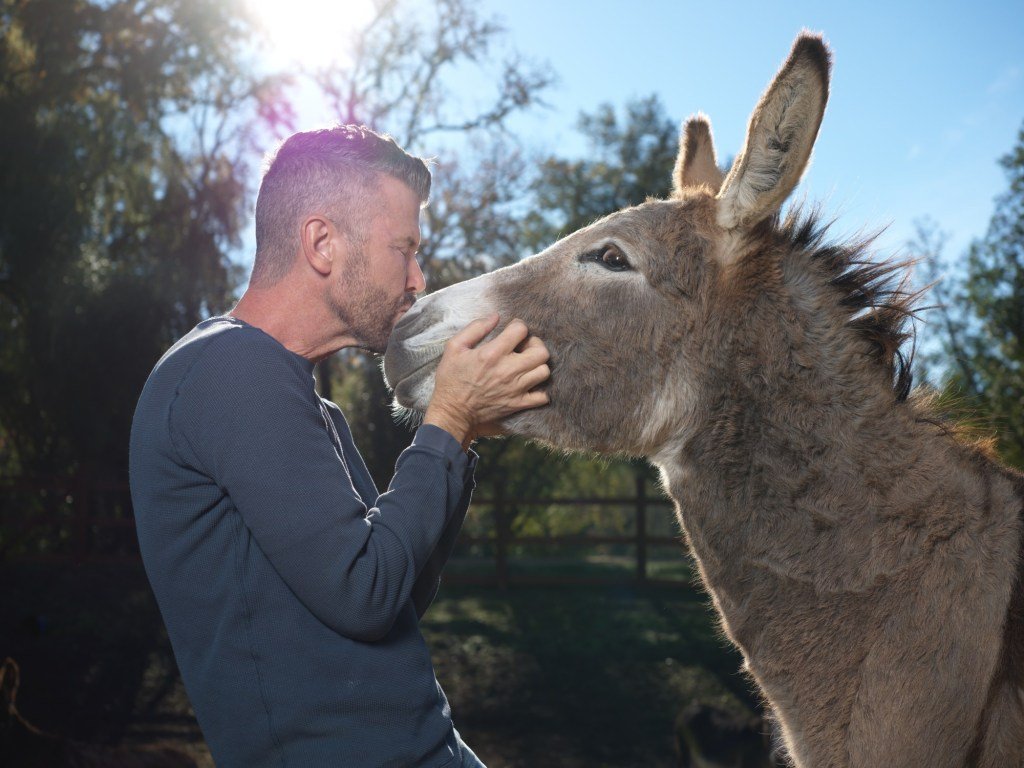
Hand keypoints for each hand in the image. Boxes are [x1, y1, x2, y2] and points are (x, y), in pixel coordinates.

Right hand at [424, 314, 549, 447]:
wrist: (452, 411)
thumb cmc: (451, 378)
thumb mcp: (454, 347)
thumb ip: (475, 328)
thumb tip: (495, 316)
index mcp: (492, 353)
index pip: (521, 330)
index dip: (517, 326)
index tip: (512, 330)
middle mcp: (508, 370)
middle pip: (541, 351)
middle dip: (535, 344)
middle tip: (524, 347)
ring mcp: (516, 389)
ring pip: (544, 372)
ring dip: (537, 365)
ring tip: (526, 364)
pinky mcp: (518, 404)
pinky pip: (543, 396)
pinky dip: (540, 389)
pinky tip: (529, 384)